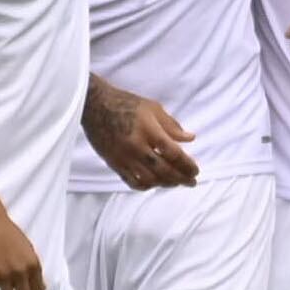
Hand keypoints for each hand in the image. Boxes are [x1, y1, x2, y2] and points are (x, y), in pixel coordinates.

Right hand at [84, 82, 198, 187]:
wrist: (94, 105)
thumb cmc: (126, 103)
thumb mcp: (153, 108)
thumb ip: (172, 125)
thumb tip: (190, 139)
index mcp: (149, 130)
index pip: (173, 153)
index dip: (187, 165)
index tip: (195, 170)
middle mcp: (137, 146)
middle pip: (164, 170)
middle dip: (181, 178)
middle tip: (191, 182)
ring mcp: (124, 157)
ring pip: (149, 179)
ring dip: (165, 183)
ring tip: (175, 182)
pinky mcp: (113, 163)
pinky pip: (131, 181)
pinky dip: (145, 186)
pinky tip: (153, 184)